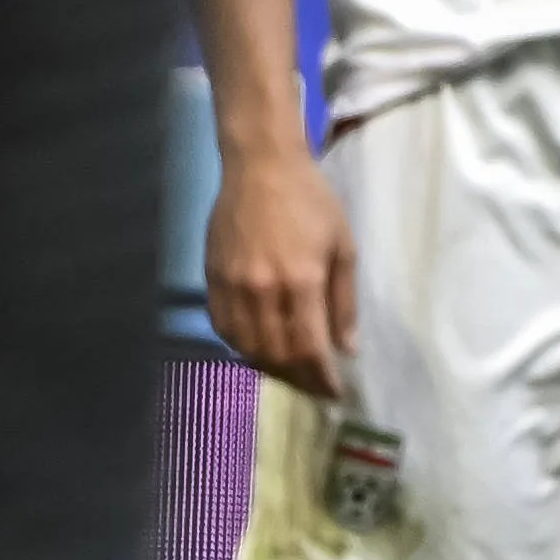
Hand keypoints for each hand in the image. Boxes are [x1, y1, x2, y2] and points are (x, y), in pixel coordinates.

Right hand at [206, 144, 355, 398]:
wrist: (260, 166)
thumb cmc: (311, 201)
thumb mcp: (343, 247)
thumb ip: (344, 302)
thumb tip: (347, 349)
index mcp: (302, 281)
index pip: (310, 348)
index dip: (322, 378)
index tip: (333, 393)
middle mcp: (263, 289)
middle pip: (277, 354)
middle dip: (298, 378)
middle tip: (313, 386)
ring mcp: (232, 285)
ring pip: (246, 345)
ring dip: (269, 366)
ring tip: (288, 371)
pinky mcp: (212, 277)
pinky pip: (222, 326)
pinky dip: (240, 345)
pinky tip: (256, 346)